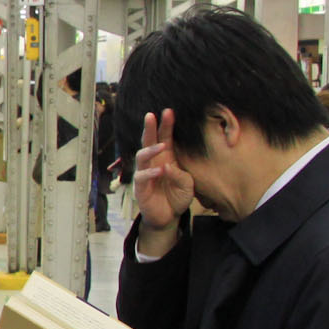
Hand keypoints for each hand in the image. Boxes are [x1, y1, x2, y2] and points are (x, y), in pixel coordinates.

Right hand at [133, 109, 194, 255]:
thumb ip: (180, 174)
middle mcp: (154, 163)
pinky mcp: (141, 188)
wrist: (168, 217)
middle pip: (148, 142)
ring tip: (161, 145)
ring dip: (150, 149)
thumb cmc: (177, 197)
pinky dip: (150, 173)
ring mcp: (145, 174)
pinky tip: (160, 170)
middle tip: (152, 115)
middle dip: (149, 128)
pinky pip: (142, 177)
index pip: (164, 138)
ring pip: (141, 156)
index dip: (166, 125)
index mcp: (166, 158)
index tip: (169, 112)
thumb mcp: (187, 184)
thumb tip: (167, 166)